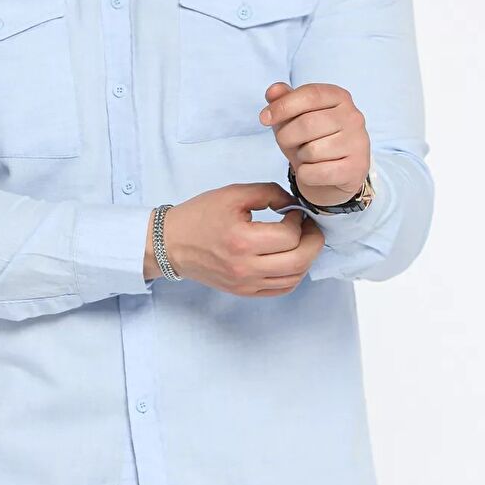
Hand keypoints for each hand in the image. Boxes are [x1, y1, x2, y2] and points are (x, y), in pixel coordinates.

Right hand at [144, 184, 324, 294]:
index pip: (289, 237)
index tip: (292, 212)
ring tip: (302, 241)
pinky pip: (281, 289)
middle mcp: (245, 268)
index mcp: (241, 241)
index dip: (299, 221)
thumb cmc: (199, 216)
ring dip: (306, 258)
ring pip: (294, 278)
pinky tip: (291, 259)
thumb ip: (268, 192)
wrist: (170, 244)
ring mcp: (246, 284)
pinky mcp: (244, 292)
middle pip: (299, 261)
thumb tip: (293, 204)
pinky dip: (294, 274)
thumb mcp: (232, 194)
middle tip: (310, 227)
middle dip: (314, 241)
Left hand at [258, 81, 370, 206]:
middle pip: (307, 123)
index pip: (310, 94)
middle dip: (287, 137)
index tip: (263, 118)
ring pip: (312, 151)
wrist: (332, 176)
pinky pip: (317, 173)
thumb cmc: (311, 140)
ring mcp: (358, 143)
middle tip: (288, 143)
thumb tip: (273, 91)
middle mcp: (354, 117)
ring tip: (307, 157)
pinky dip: (306, 175)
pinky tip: (314, 172)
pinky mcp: (356, 168)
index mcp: (339, 97)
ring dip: (300, 157)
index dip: (282, 106)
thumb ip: (283, 101)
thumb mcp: (293, 118)